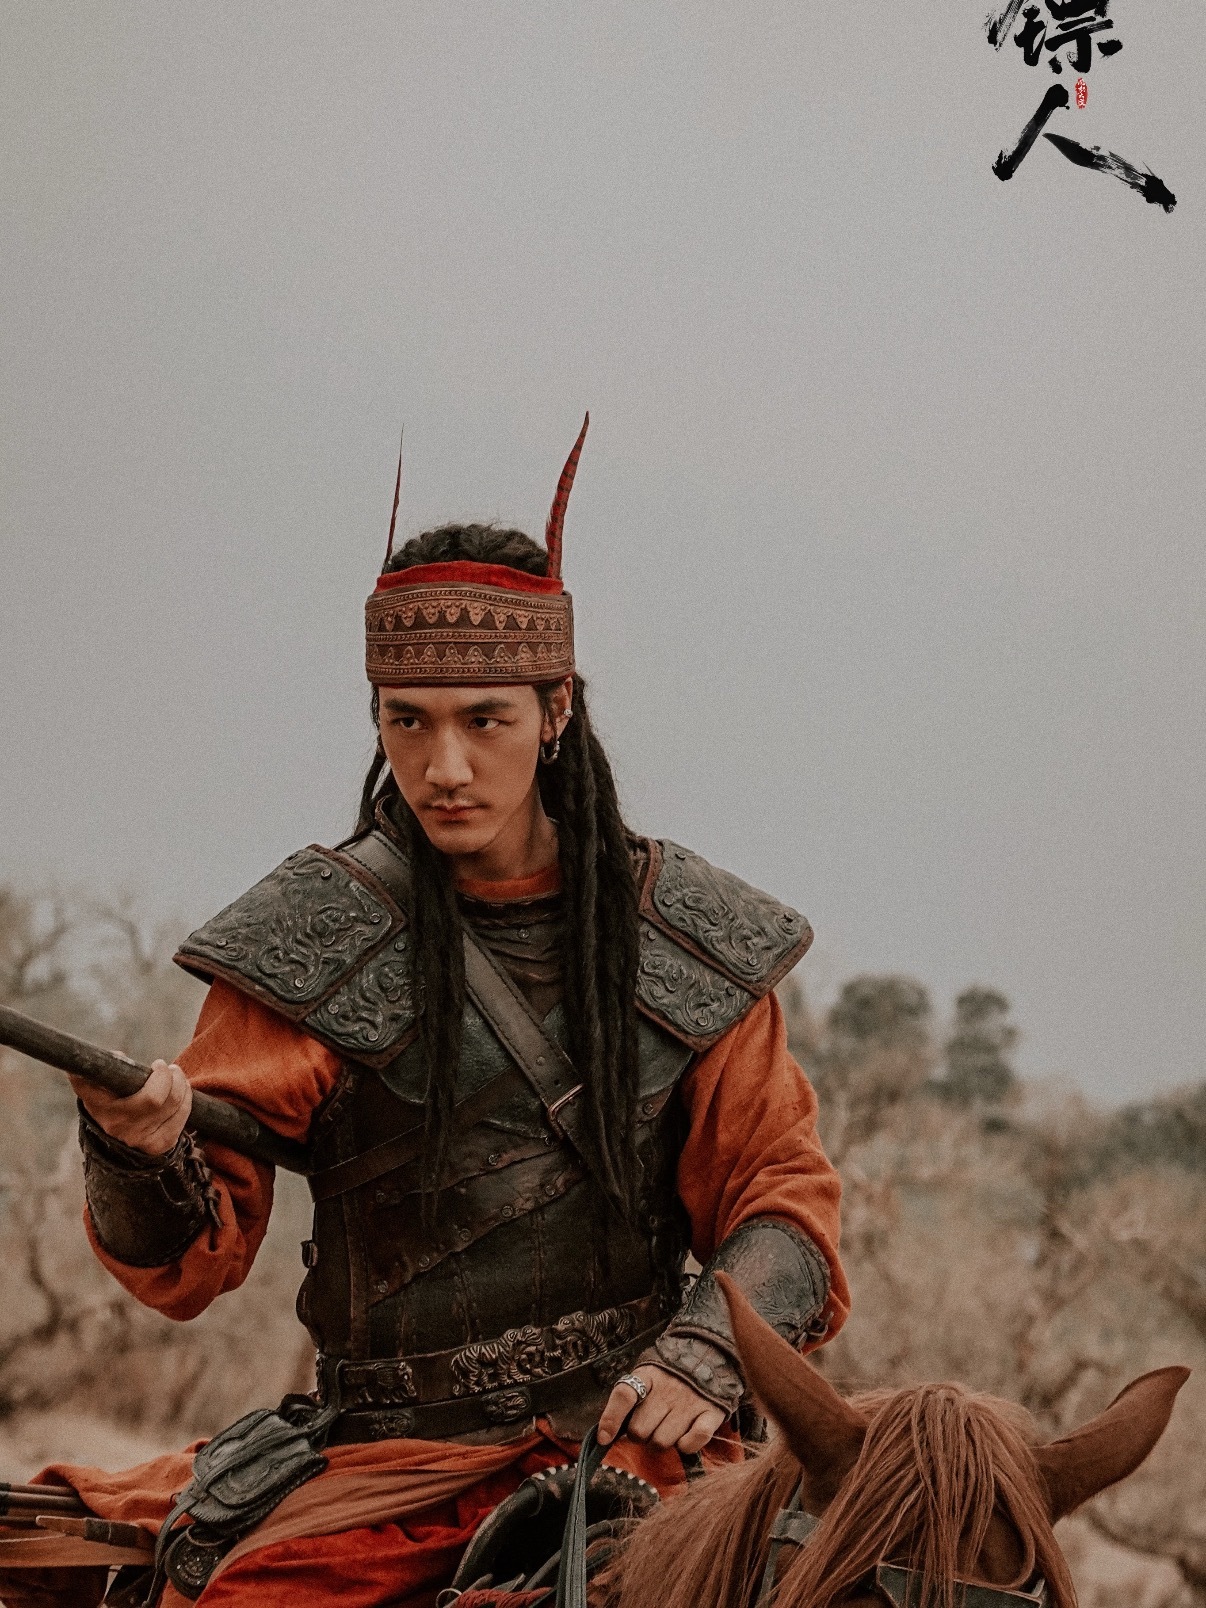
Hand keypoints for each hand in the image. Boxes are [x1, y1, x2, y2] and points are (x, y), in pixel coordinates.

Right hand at [69, 1060, 192, 1155]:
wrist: (111, 1136)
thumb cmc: (108, 1097)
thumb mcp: (97, 1081)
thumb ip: (106, 1066)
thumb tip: (120, 1057)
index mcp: (100, 1106)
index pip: (134, 1091)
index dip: (155, 1076)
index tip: (157, 1064)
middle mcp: (119, 1125)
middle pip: (156, 1098)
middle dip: (170, 1077)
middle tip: (170, 1068)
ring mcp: (139, 1139)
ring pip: (173, 1106)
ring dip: (181, 1085)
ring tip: (176, 1076)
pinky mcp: (158, 1145)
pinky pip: (181, 1118)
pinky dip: (186, 1100)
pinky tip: (181, 1091)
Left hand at [597, 1365, 725, 1454]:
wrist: (711, 1354)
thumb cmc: (670, 1374)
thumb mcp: (647, 1375)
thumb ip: (629, 1398)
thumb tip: (606, 1433)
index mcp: (648, 1375)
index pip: (624, 1395)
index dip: (611, 1418)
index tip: (604, 1438)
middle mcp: (668, 1388)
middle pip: (639, 1430)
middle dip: (640, 1435)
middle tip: (649, 1426)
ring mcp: (689, 1402)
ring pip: (662, 1442)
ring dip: (661, 1442)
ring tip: (667, 1428)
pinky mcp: (710, 1414)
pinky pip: (692, 1443)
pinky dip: (685, 1446)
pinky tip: (684, 1437)